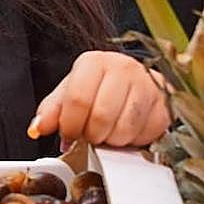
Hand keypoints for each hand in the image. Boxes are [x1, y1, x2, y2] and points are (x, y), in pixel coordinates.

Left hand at [29, 50, 170, 146]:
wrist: (135, 80)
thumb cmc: (98, 87)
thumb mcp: (69, 92)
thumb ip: (51, 111)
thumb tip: (37, 129)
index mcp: (94, 62)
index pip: (77, 99)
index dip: (70, 125)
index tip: (69, 133)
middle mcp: (124, 68)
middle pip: (101, 117)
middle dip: (91, 135)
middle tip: (90, 134)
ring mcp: (148, 85)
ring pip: (124, 129)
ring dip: (112, 140)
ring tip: (107, 132)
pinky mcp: (166, 104)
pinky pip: (147, 134)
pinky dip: (133, 141)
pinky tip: (127, 131)